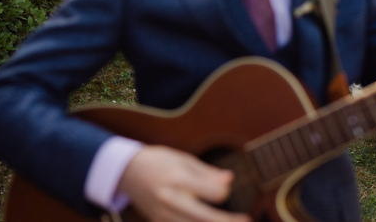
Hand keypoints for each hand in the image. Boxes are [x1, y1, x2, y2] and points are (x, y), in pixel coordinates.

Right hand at [118, 145, 251, 221]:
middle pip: (204, 217)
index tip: (225, 188)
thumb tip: (229, 180)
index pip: (210, 192)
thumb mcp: (183, 159)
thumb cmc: (159, 161)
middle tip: (247, 220)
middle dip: (226, 221)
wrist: (128, 172)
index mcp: (178, 179)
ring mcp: (163, 215)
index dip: (222, 191)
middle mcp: (170, 199)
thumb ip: (206, 173)